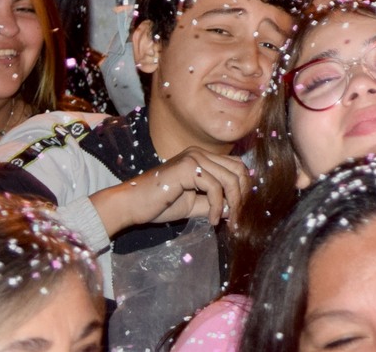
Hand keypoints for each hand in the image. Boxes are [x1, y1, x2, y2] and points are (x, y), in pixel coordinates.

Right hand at [101, 148, 249, 229]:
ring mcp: (194, 157)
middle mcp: (199, 153)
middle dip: (243, 196)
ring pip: (229, 178)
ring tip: (228, 222)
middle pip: (237, 170)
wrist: (131, 205)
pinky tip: (212, 221)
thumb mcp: (193, 204)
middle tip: (238, 219)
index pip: (235, 166)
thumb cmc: (158, 205)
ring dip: (233, 203)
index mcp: (202, 157)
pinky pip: (215, 187)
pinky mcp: (188, 167)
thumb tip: (235, 208)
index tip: (242, 211)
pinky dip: (217, 206)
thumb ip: (214, 203)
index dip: (244, 188)